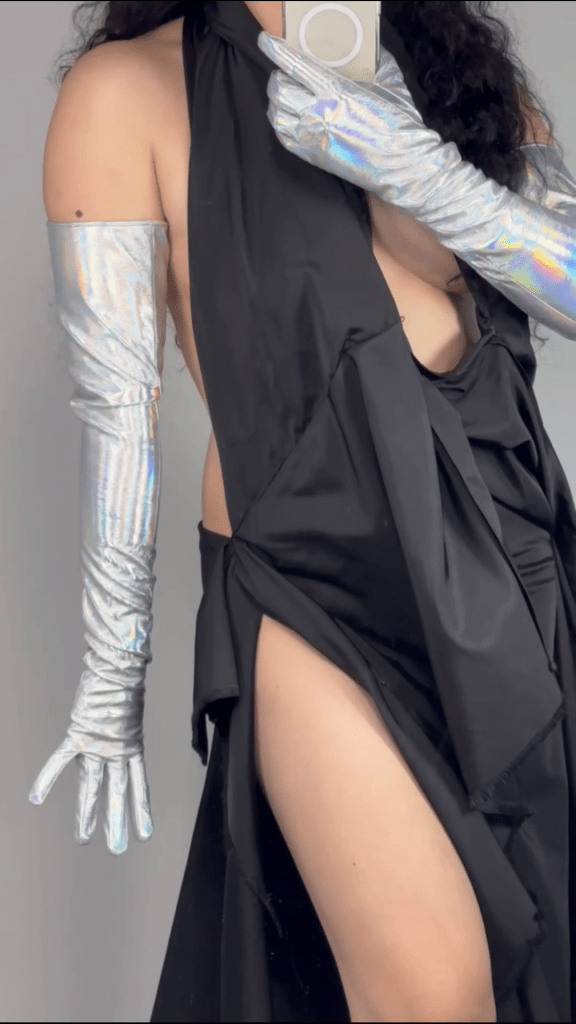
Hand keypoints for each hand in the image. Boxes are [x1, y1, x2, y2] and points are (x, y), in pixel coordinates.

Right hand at [29, 690, 152, 855]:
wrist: (120, 666)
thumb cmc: (123, 685)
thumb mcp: (129, 714)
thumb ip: (121, 731)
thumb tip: (117, 739)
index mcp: (131, 747)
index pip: (137, 786)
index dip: (141, 811)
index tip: (144, 835)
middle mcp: (117, 751)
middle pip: (116, 793)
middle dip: (115, 822)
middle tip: (116, 849)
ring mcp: (99, 744)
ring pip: (92, 785)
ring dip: (87, 812)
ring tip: (84, 838)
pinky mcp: (80, 733)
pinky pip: (60, 759)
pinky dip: (47, 776)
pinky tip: (36, 797)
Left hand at [257, 31, 441, 197]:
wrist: (402, 164)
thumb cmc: (399, 124)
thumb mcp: (391, 83)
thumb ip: (377, 60)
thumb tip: (372, 47)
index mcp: (336, 90)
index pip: (295, 65)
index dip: (275, 50)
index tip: (265, 41)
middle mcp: (319, 113)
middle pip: (279, 88)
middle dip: (278, 76)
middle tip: (286, 73)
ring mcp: (312, 137)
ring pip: (276, 113)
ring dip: (276, 100)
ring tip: (286, 94)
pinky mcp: (312, 156)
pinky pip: (283, 136)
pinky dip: (280, 122)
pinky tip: (289, 116)